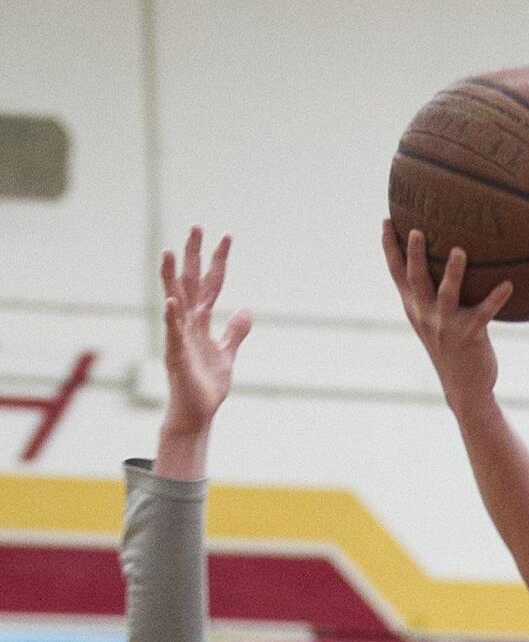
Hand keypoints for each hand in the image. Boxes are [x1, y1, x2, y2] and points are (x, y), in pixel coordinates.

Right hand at [159, 227, 252, 437]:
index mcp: (200, 323)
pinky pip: (172, 334)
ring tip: (168, 251)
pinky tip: (171, 301)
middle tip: (196, 226)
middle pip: (190, 283)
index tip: (226, 236)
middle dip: (193, 255)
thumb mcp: (227, 354)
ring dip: (170, 277)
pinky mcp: (177, 356)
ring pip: (174, 301)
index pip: (210, 284)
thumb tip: (246, 310)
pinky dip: (171, 318)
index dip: (218, 261)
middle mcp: (188, 325)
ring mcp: (179, 338)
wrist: (196, 415)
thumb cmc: (206, 386)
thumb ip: (235, 332)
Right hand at [382, 224, 511, 417]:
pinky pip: (484, 312)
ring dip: (453, 272)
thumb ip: (433, 294)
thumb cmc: (453, 348)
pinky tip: (509, 284)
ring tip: (459, 250)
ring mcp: (446, 326)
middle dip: (413, 254)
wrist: (464, 387)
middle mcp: (426, 315)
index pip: (397, 274)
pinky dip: (496, 298)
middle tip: (415, 229)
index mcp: (415, 308)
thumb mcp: (436, 321)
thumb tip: (447, 258)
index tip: (386, 220)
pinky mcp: (470, 335)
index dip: (389, 248)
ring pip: (447, 294)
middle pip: (416, 279)